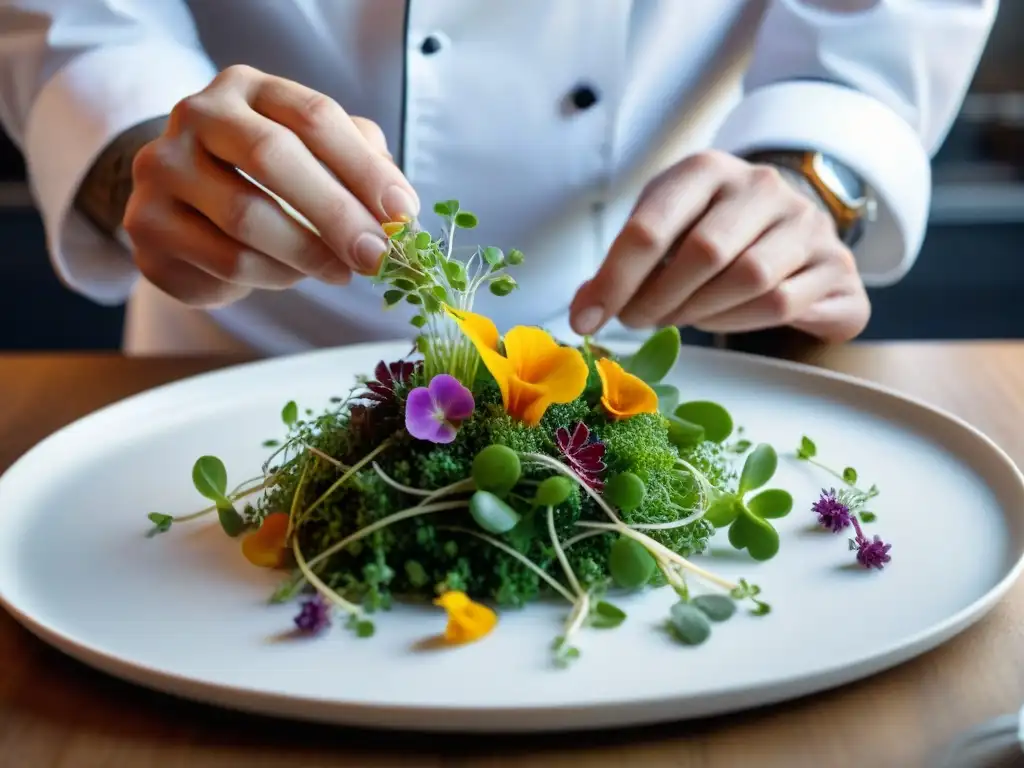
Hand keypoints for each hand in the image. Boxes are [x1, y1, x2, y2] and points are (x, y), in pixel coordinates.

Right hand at [124, 65, 418, 307]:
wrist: (187, 204)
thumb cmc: (269, 178)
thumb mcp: (319, 156)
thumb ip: (361, 166)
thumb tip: (398, 210)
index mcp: (247, 88)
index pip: (313, 116)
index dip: (364, 168)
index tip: (402, 215)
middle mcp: (195, 115)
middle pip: (272, 156)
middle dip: (336, 213)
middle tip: (376, 256)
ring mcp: (162, 169)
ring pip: (246, 217)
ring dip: (306, 255)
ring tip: (339, 272)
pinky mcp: (147, 227)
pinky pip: (225, 261)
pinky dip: (271, 278)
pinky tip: (290, 277)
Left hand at [569, 150, 869, 342]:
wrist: (792, 225)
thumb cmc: (713, 227)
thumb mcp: (664, 227)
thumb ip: (624, 263)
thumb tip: (585, 308)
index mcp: (706, 170)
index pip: (652, 226)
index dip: (614, 279)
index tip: (586, 319)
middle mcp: (761, 187)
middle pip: (704, 253)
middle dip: (659, 299)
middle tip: (637, 320)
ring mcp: (805, 222)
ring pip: (748, 279)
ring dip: (700, 312)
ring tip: (678, 315)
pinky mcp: (834, 262)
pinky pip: (782, 303)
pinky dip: (738, 322)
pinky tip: (719, 318)